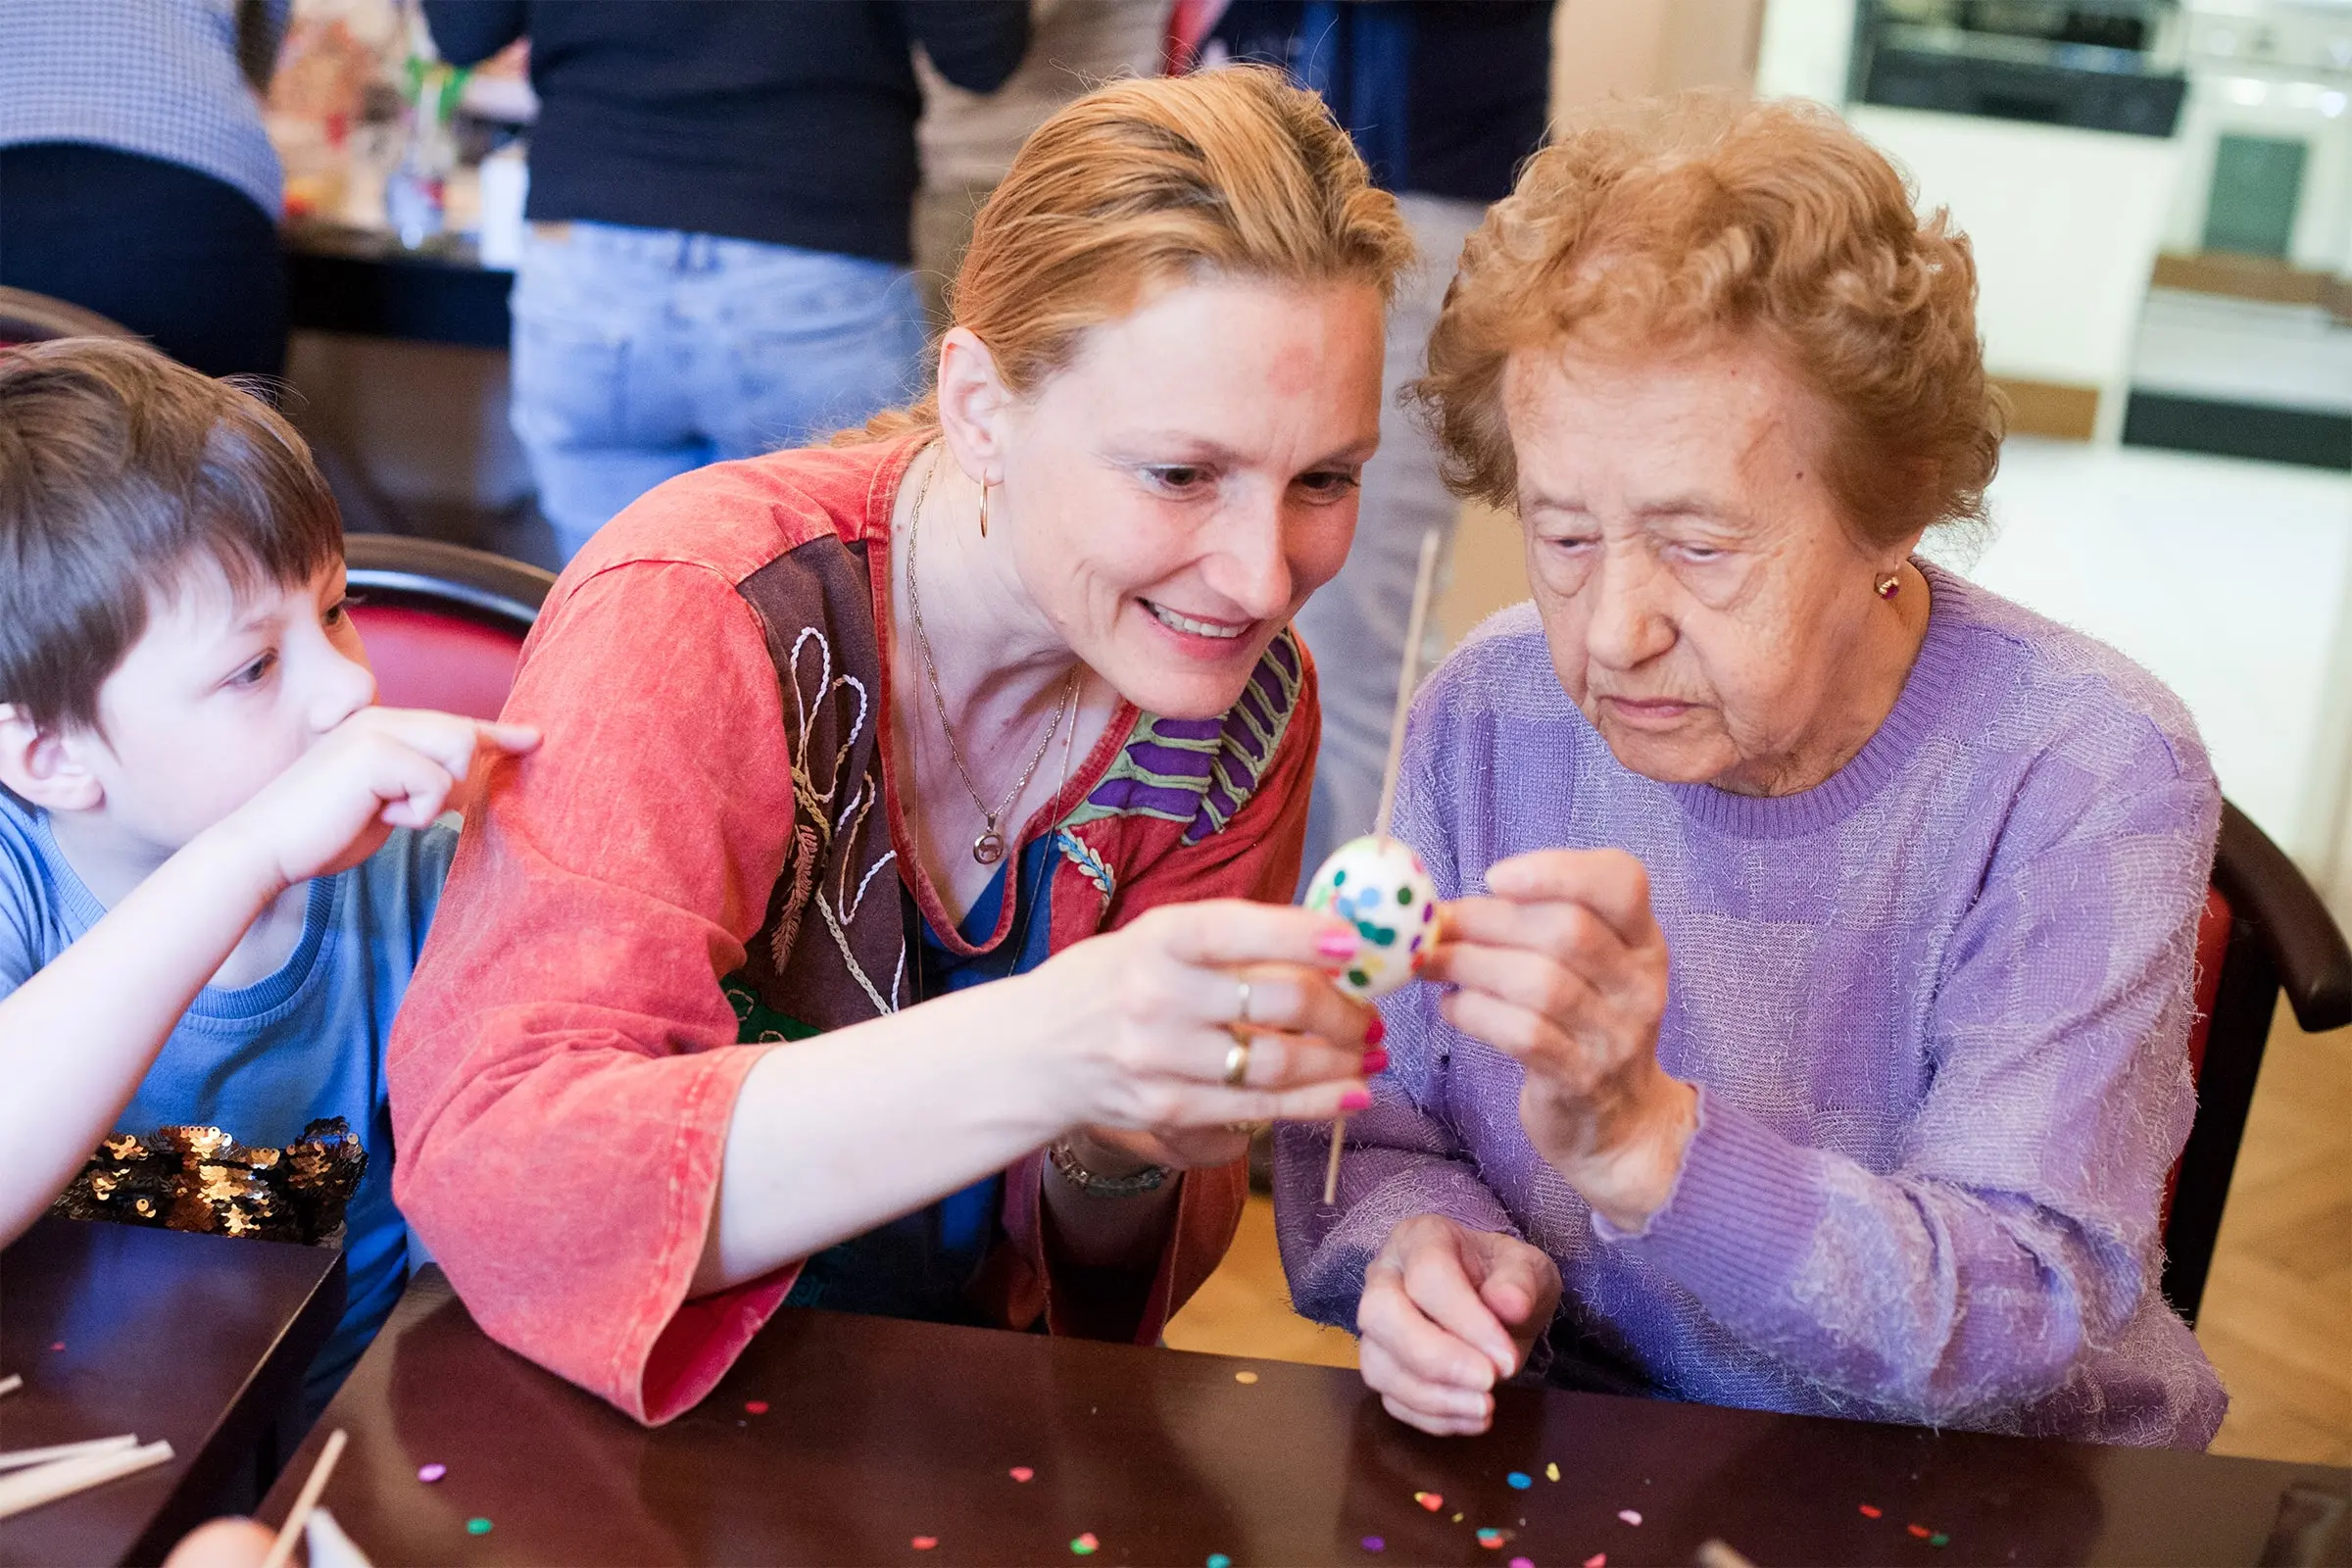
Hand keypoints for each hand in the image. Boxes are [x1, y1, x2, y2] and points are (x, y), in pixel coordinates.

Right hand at [214, 707, 539, 890]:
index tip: (535, 738)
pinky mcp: (376, 751)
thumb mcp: (385, 804)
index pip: (454, 726)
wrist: (267, 847)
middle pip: (466, 738)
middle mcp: (382, 718)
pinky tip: (376, 814)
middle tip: (399, 809)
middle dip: (454, 783)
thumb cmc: (323, 833)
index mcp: (383, 728)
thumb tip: (464, 781)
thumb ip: (420, 785)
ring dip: (431, 798)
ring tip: (385, 810)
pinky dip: (415, 812)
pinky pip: (436, 785)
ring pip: (458, 755)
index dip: (499, 734)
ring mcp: (378, 729)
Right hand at [1026, 899, 1380, 1146]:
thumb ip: (1226, 942)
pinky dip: (1314, 1103)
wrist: (1031, 1053)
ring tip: (1368, 1055)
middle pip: (1276, 1003)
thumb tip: (1326, 942)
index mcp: (1157, 938)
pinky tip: (1350, 1094)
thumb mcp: (1152, 940)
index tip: (1352, 941)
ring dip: (1338, 1061)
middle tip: (1371, 1015)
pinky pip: (1258, 1109)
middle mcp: (1158, 995)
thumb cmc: (1107, 984)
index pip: (1237, 930)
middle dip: (1342, 1012)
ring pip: (1277, 1064)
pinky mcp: (1167, 1109)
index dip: (1300, 934)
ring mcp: (1162, 1058)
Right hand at [1357, 1213, 1560, 1435]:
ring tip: (1485, 1407)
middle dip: (1434, 1358)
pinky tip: (1471, 1417)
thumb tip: (1509, 1304)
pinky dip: (1430, 1417)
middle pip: (1381, 1315)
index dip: (1466, 1321)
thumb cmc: (1505, 1278)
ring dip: (1432, 1397)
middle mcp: (1385, 1276)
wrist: (1494, 1300)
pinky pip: (1390, 1398)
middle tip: (1487, 1383)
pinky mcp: (1381, 1364)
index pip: (1428, 1275)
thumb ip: (1521, 1281)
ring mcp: (1376, 1325)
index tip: (1507, 1359)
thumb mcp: (1528, 1268)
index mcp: (1421, 1238)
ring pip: (1377, 1364)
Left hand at [1422, 849, 1695, 1229]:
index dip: (1557, 869)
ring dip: (1470, 965)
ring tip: (1430, 964)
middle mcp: (1640, 984)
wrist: (1619, 1123)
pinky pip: (1524, 1035)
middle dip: (1487, 920)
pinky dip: (1477, 1013)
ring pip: (1541, 983)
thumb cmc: (1584, 1024)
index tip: (1494, 877)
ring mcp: (1616, 1036)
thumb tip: (1441, 906)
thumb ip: (1536, 925)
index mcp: (1643, 941)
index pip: (1623, 881)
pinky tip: (1452, 1007)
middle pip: (1568, 930)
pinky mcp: (1581, 1080)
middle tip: (1435, 924)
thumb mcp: (1587, 967)